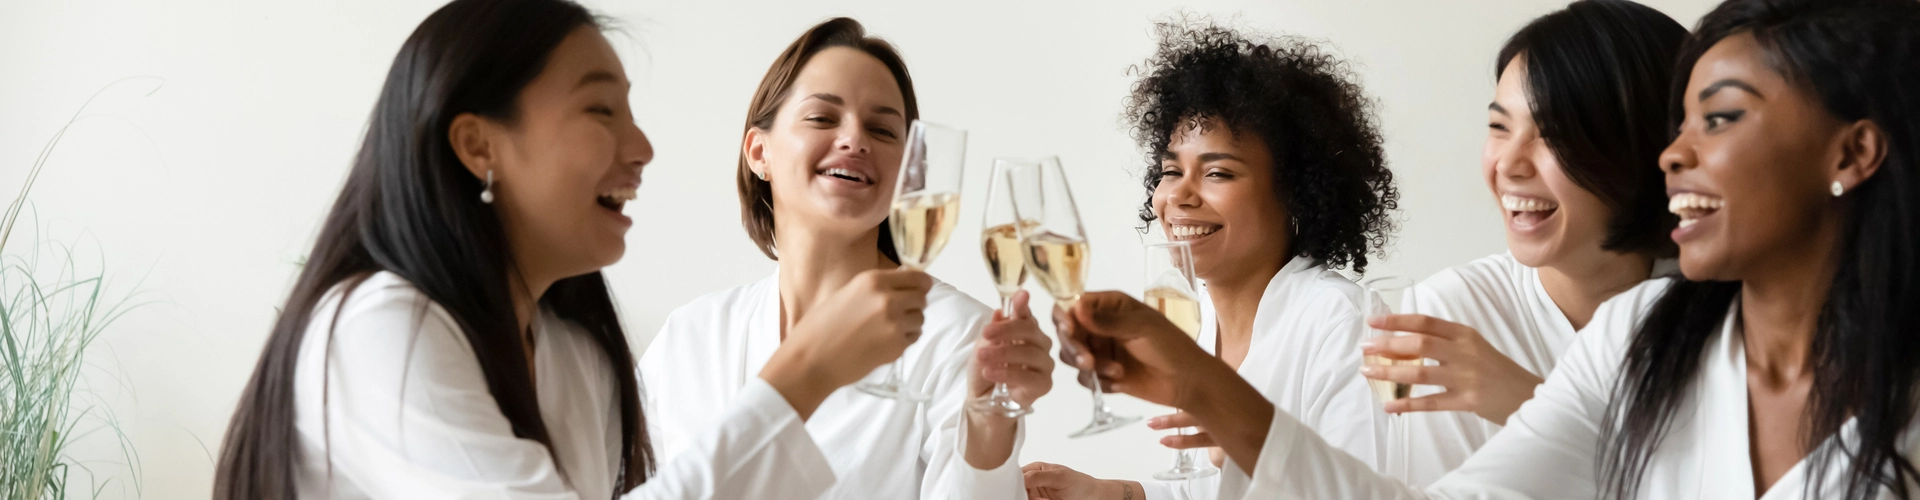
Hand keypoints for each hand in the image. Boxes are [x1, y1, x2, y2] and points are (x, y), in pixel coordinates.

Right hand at [760, 269, 929, 417]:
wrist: (811, 360)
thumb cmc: (819, 328)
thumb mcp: (846, 294)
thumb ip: (874, 289)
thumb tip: (900, 287)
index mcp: (873, 281)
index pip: (917, 277)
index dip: (920, 285)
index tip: (919, 289)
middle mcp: (887, 299)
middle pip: (922, 297)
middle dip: (914, 304)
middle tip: (899, 312)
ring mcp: (894, 323)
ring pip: (920, 319)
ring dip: (910, 323)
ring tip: (886, 330)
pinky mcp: (896, 346)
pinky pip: (912, 338)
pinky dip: (903, 340)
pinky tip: (883, 342)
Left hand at [970, 290, 1054, 409]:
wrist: (984, 399)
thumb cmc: (986, 369)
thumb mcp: (983, 347)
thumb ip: (994, 332)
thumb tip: (1000, 312)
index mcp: (1026, 331)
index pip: (1026, 314)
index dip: (1023, 304)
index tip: (1021, 294)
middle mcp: (1040, 345)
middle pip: (1030, 330)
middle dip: (1006, 329)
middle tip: (986, 333)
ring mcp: (1044, 364)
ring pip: (1028, 353)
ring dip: (1002, 353)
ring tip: (982, 357)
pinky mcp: (1044, 384)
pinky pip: (1028, 376)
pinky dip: (1007, 373)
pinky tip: (990, 372)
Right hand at [1022, 462, 1134, 499]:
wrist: (1094, 499)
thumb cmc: (1080, 484)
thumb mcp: (1060, 477)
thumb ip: (1040, 476)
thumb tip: (1022, 477)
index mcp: (1035, 470)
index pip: (1017, 474)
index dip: (1013, 481)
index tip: (1017, 487)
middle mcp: (1032, 483)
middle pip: (1017, 489)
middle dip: (1021, 494)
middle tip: (1035, 497)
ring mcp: (1035, 496)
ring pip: (1024, 498)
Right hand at [1055, 291, 1273, 473]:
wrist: (1189, 381)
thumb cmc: (1170, 346)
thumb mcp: (1140, 327)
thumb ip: (1107, 321)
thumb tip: (1076, 308)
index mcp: (1110, 306)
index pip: (1074, 306)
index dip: (1065, 317)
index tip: (1069, 330)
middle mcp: (1101, 326)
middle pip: (1068, 333)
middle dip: (1075, 348)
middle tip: (1088, 361)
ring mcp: (1102, 351)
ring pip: (1073, 357)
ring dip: (1087, 366)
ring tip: (1114, 371)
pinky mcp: (1104, 374)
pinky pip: (1085, 378)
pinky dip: (1098, 381)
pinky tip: (1119, 381)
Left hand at [1360, 314, 1544, 424]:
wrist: (1528, 395)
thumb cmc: (1496, 371)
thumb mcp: (1474, 347)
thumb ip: (1445, 342)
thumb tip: (1404, 340)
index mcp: (1465, 334)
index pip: (1426, 322)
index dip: (1397, 320)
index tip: (1374, 321)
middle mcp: (1465, 352)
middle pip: (1420, 343)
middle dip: (1388, 344)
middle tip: (1365, 347)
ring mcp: (1466, 376)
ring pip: (1420, 371)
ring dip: (1390, 372)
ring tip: (1368, 371)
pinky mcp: (1468, 400)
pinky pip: (1431, 402)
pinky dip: (1408, 403)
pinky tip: (1389, 405)